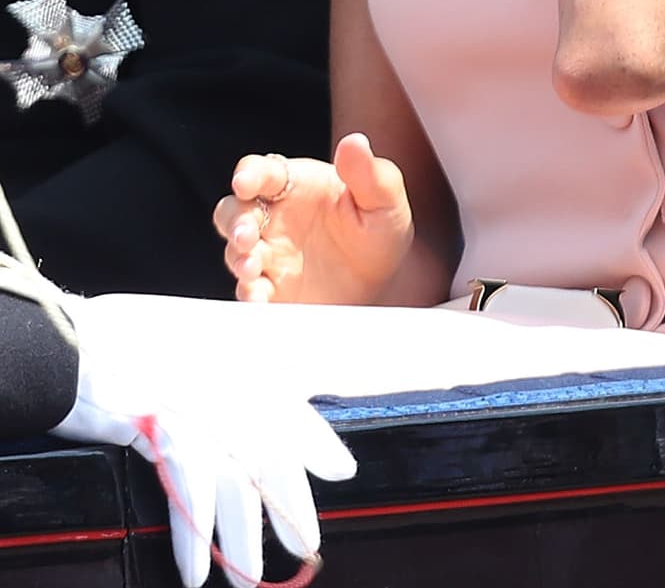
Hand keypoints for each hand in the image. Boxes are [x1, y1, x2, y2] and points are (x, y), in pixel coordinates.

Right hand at [52, 291, 355, 587]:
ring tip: (249, 578)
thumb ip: (223, 386)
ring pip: (234, 483)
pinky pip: (188, 492)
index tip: (342, 470)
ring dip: (242, 539)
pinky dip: (193, 535)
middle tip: (306, 545)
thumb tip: (259, 418)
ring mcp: (193, 407)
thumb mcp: (185, 358)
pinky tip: (197, 568)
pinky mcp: (160, 429)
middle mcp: (223, 383)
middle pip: (270, 453)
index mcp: (235, 363)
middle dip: (290, 504)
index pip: (287, 405)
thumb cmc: (126, 354)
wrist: (73, 347)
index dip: (316, 441)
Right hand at [213, 136, 413, 305]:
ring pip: (235, 251)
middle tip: (246, 235)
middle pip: (234, 211)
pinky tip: (258, 299)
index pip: (262, 171)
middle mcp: (274, 217)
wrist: (382, 282)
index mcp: (296, 184)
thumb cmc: (379, 229)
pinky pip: (249, 291)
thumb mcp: (384, 200)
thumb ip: (368, 173)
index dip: (248, 174)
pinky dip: (248, 295)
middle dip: (235, 221)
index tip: (244, 182)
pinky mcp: (271, 290)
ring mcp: (269, 255)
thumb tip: (354, 141)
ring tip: (252, 267)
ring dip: (238, 258)